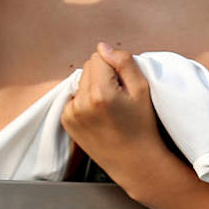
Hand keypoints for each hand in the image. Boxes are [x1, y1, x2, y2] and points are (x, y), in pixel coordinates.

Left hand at [61, 44, 181, 188]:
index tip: (124, 82)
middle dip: (103, 75)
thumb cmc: (142, 126)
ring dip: (93, 87)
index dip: (114, 65)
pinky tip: (99, 114)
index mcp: (100, 92)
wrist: (134, 161)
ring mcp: (71, 114)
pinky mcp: (66, 122)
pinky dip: (85, 101)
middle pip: (88, 67)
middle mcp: (81, 103)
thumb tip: (103, 47)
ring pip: (81, 82)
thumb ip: (123, 62)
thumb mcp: (142, 89)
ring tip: (109, 106)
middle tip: (118, 95)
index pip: (99, 56)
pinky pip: (74, 98)